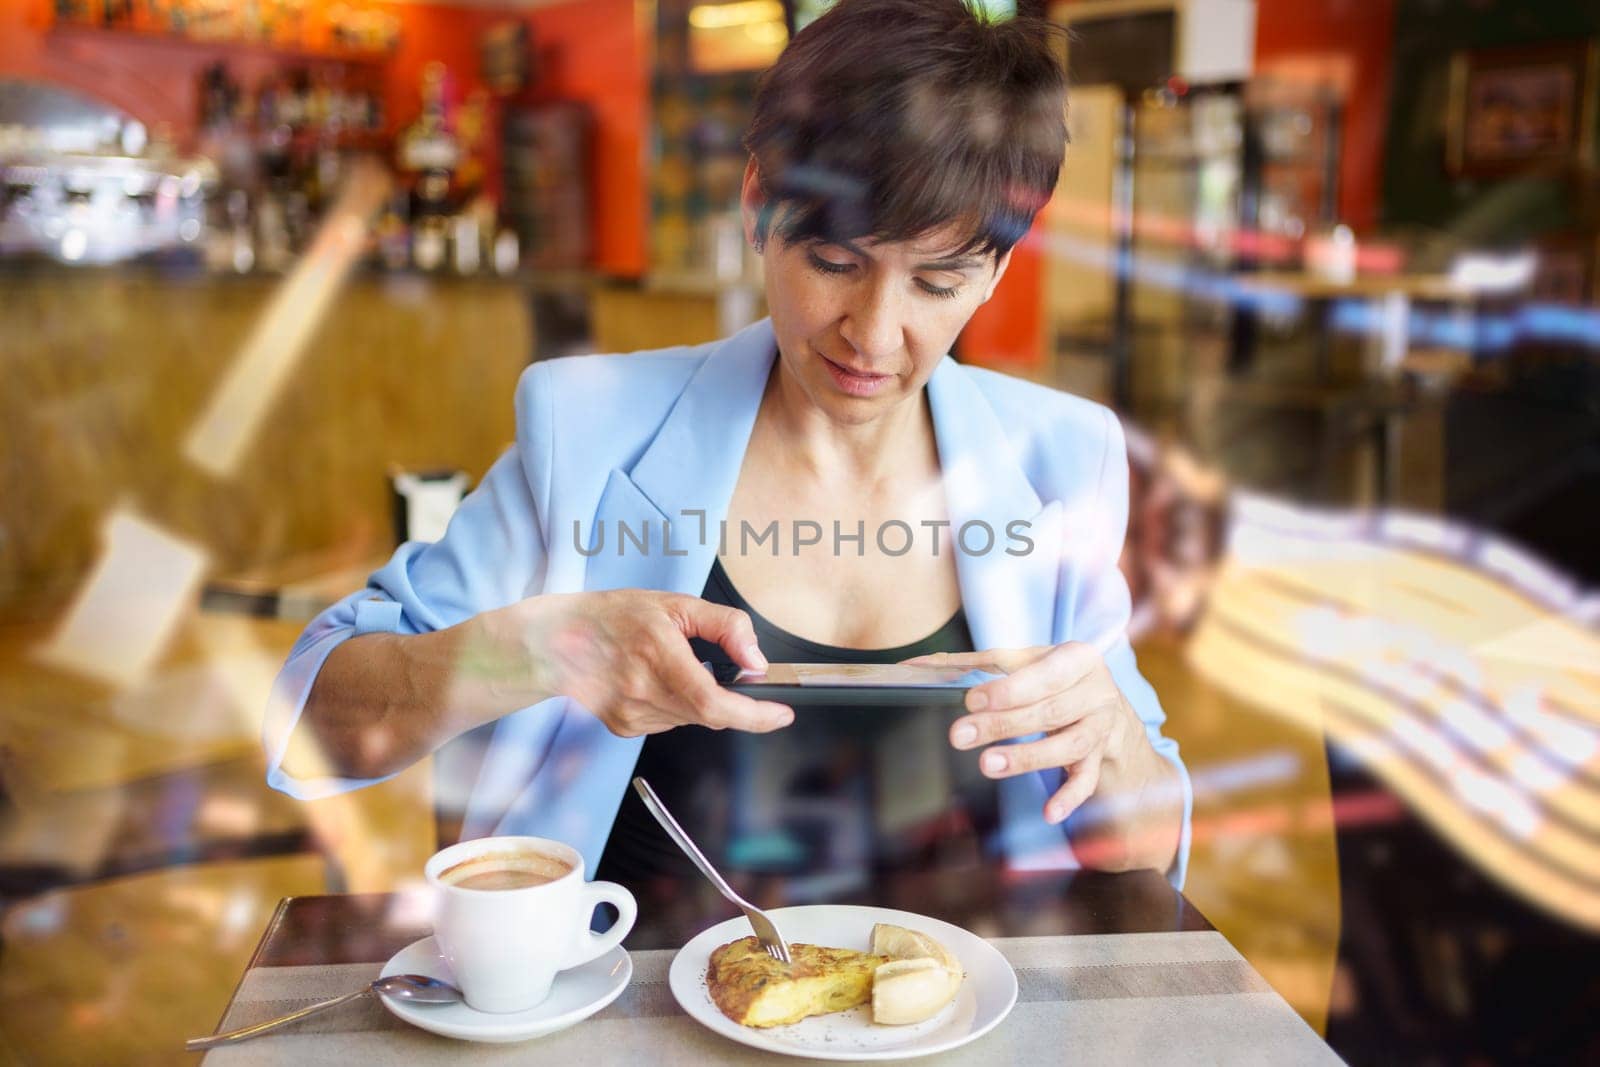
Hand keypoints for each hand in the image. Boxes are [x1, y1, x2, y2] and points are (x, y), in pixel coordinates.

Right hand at [493, 589, 792, 737]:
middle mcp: (643, 692)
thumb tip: (757, 661)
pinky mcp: (623, 728)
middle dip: (727, 698)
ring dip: (696, 697)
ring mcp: (631, 716)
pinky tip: (651, 680)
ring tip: (668, 665)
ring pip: (690, 718)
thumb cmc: (615, 616)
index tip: (781, 715)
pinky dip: (674, 704)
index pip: (714, 704)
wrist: (556, 641)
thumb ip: (726, 627)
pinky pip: (668, 721)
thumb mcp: (676, 605)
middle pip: (709, 713)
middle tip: (723, 670)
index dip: (754, 716)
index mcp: (658, 657)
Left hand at [902, 644, 1141, 824]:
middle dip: (1002, 724)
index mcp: (1078, 658)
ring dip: (1026, 758)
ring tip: (987, 765)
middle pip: (1049, 711)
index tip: (971, 701)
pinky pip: (1087, 781)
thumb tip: (913, 665)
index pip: (1042, 674)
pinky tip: (1048, 813)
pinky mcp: (1101, 759)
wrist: (1106, 706)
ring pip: (1067, 746)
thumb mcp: (1026, 663)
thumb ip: (977, 664)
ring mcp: (1102, 727)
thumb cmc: (1053, 679)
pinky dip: (1068, 798)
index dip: (1008, 689)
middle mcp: (1097, 691)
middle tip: (960, 735)